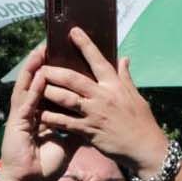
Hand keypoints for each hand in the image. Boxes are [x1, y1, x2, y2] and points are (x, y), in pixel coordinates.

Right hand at [0, 44, 77, 180]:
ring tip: (43, 50)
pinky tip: (40, 77)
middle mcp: (33, 110)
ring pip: (29, 86)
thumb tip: (98, 115)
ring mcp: (24, 115)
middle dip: (46, 63)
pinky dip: (33, 89)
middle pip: (40, 81)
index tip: (69, 55)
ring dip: (35, 68)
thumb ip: (82, 125)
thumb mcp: (70, 141)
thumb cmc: (48, 163)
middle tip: (53, 43)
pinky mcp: (18, 123)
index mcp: (45, 112)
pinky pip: (26, 102)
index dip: (59, 72)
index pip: (52, 87)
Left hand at [37, 28, 169, 176]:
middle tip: (40, 66)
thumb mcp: (136, 97)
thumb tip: (124, 59)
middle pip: (73, 79)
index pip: (98, 61)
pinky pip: (64, 122)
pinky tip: (39, 113)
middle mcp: (103, 97)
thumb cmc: (142, 123)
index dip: (85, 45)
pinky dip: (51, 117)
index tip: (73, 31)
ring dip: (47, 92)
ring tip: (35, 87)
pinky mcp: (88, 131)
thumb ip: (126, 78)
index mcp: (115, 86)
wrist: (146, 149)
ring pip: (65, 99)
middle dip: (54, 71)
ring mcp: (94, 114)